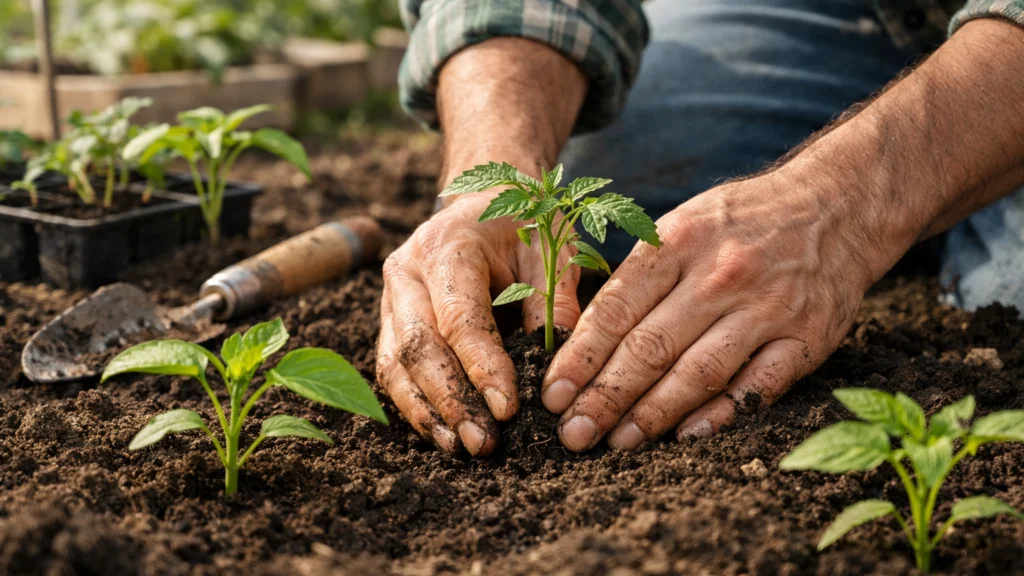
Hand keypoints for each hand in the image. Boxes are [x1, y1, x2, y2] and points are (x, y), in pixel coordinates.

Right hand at [376, 193, 580, 455]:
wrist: (487, 195)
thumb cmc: (526, 223)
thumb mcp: (553, 251)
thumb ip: (555, 307)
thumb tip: (557, 377)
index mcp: (449, 245)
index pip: (460, 318)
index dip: (482, 368)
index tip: (509, 410)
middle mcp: (407, 270)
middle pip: (418, 346)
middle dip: (451, 401)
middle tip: (484, 443)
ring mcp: (391, 296)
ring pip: (395, 364)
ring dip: (427, 413)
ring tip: (461, 448)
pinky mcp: (389, 319)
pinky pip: (391, 369)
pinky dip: (415, 406)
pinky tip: (443, 433)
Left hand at [542, 169, 885, 450]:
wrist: (838, 203)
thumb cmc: (743, 220)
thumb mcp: (684, 223)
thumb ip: (640, 275)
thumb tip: (585, 338)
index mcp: (679, 241)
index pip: (616, 310)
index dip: (580, 358)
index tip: (553, 396)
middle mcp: (720, 275)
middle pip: (650, 347)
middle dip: (604, 397)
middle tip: (573, 433)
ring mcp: (767, 307)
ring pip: (698, 372)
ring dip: (652, 414)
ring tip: (617, 442)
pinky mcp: (806, 337)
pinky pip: (757, 386)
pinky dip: (720, 414)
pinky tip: (685, 436)